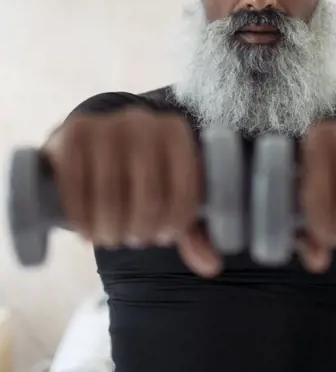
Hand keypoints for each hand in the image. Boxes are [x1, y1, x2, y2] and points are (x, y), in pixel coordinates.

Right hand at [42, 108, 221, 276]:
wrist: (89, 143)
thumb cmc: (137, 173)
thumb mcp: (169, 192)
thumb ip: (192, 228)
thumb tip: (211, 264)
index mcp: (176, 132)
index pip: (186, 192)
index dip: (175, 226)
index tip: (164, 236)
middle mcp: (144, 121)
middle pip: (149, 199)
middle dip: (142, 232)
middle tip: (135, 239)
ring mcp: (107, 124)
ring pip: (111, 199)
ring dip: (110, 232)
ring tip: (111, 236)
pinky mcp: (75, 133)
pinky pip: (77, 190)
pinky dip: (81, 220)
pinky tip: (86, 229)